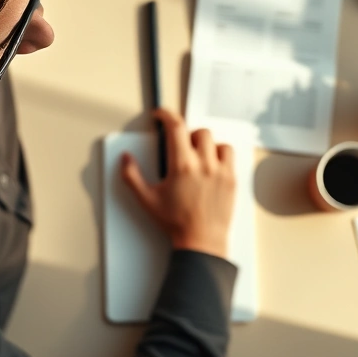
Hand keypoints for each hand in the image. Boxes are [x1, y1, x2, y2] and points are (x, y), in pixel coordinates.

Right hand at [120, 108, 235, 258]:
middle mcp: (203, 165)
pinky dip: (220, 153)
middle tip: (178, 145)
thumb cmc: (176, 223)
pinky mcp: (231, 179)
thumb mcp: (147, 199)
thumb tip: (125, 159)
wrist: (201, 241)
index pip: (175, 127)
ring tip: (196, 156)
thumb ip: (131, 176)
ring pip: (215, 141)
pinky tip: (211, 164)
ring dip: (204, 143)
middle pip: (197, 131)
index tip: (161, 115)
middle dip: (185, 134)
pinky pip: (229, 154)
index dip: (166, 115)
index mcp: (181, 166)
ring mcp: (220, 171)